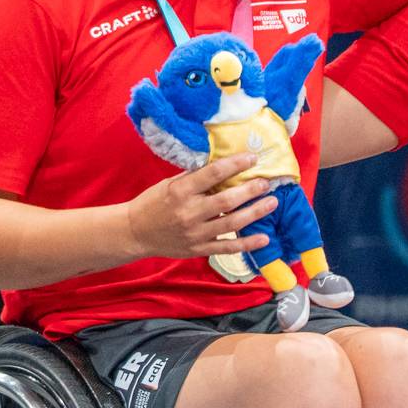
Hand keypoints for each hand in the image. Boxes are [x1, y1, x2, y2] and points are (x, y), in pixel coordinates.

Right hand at [122, 155, 275, 259]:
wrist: (135, 232)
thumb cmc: (152, 203)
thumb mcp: (169, 184)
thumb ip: (194, 177)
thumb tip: (222, 164)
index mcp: (180, 191)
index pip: (212, 174)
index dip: (235, 164)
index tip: (252, 157)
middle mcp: (189, 212)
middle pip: (226, 200)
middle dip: (250, 190)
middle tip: (266, 182)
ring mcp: (195, 233)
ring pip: (231, 223)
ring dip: (255, 212)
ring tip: (272, 202)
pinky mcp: (199, 249)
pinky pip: (227, 247)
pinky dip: (247, 244)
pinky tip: (264, 239)